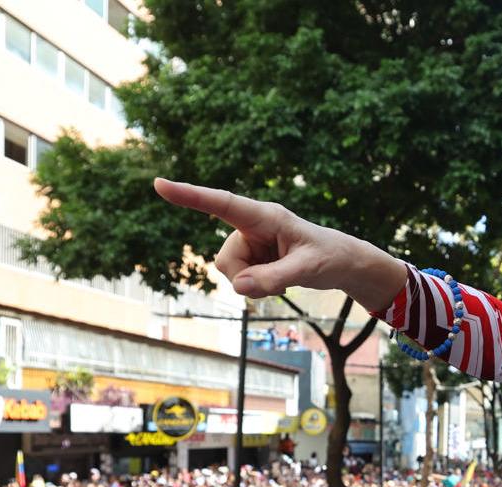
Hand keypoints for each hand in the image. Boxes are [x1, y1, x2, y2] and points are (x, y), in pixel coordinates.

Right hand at [152, 180, 405, 307]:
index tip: (160, 185)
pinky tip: (276, 282)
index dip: (190, 196)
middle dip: (247, 277)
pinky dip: (255, 288)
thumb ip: (274, 277)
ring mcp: (249, 243)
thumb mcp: (308, 269)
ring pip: (230, 272)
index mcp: (264, 215)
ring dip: (253, 284)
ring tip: (283, 279)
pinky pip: (238, 280)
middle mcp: (251, 226)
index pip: (222, 204)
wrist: (341, 263)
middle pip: (227, 259)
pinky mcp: (251, 257)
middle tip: (282, 281)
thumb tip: (238, 286)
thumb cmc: (329, 257)